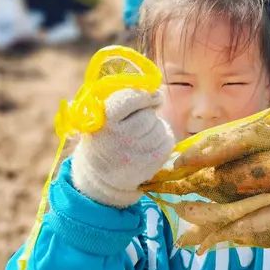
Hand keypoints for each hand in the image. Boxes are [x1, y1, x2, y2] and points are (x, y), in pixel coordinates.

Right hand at [70, 88, 175, 207]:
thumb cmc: (106, 138)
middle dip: (147, 115)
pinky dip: (164, 140)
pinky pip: (168, 142)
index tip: (150, 97)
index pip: (130, 99)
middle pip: (148, 116)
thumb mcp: (102, 118)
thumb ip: (124, 100)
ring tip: (142, 136)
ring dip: (156, 128)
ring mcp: (134, 154)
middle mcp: (119, 138)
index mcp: (104, 122)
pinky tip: (151, 145)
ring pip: (160, 128)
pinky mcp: (149, 165)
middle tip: (138, 122)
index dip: (144, 96)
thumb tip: (157, 93)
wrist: (101, 176)